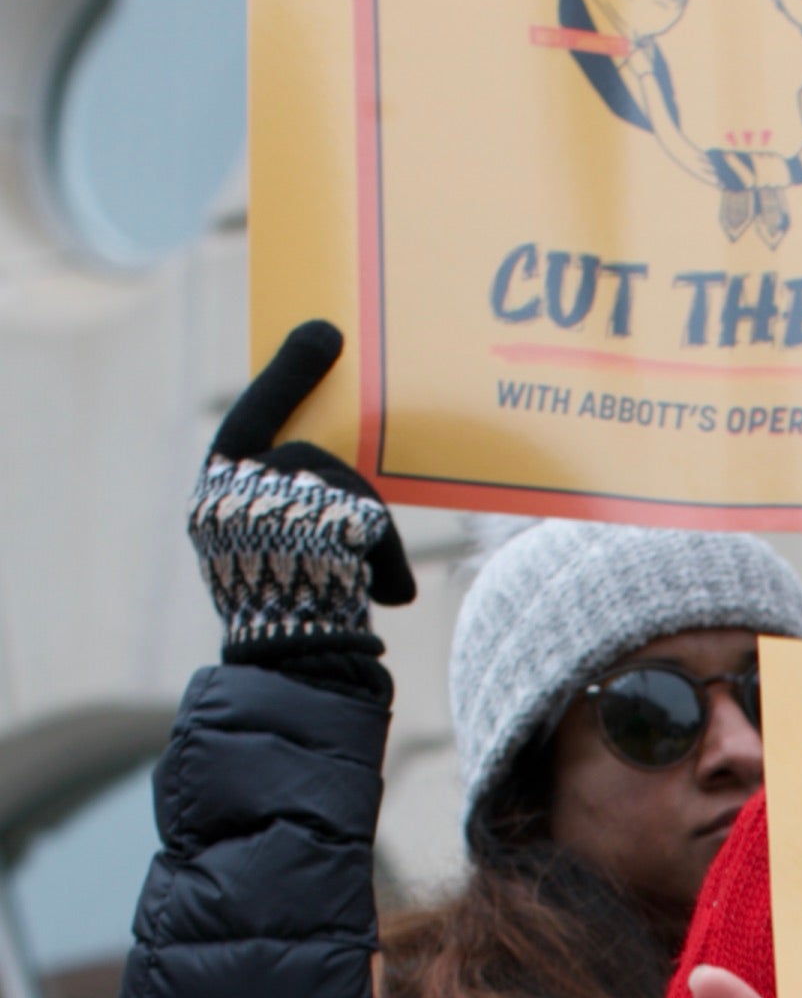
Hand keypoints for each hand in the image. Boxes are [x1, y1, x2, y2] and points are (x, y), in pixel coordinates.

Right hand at [189, 321, 416, 669]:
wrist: (296, 666)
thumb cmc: (300, 612)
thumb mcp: (287, 548)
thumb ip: (299, 501)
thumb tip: (340, 461)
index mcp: (220, 498)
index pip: (253, 421)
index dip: (288, 377)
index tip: (324, 331)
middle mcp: (232, 497)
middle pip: (312, 456)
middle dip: (344, 471)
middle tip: (341, 361)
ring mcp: (270, 510)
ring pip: (349, 491)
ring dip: (373, 536)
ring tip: (375, 586)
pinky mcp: (315, 527)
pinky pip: (372, 522)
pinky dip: (386, 561)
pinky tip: (386, 597)